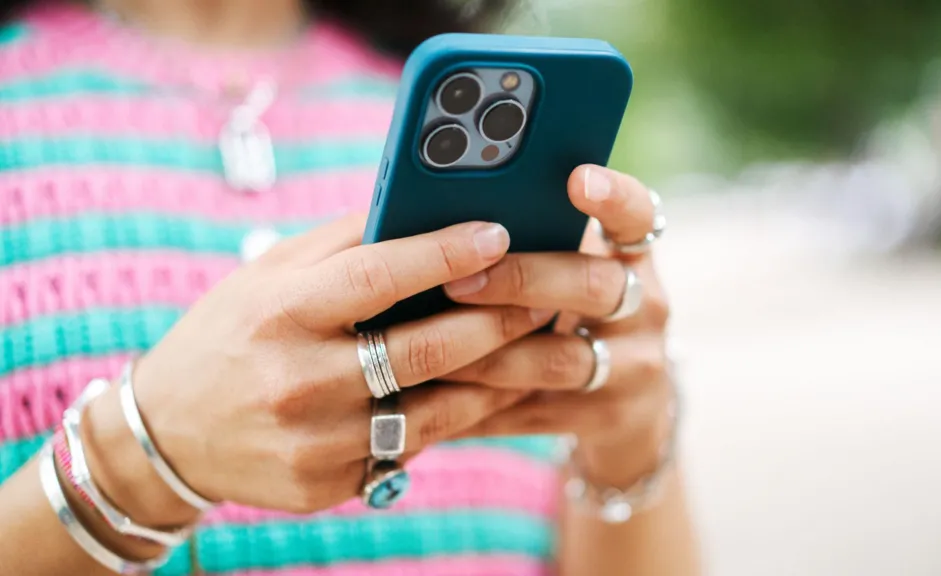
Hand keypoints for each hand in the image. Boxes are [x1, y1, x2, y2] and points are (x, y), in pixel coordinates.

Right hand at [82, 214, 555, 527]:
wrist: (170, 432)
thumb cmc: (230, 333)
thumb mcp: (269, 274)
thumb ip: (344, 243)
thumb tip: (422, 205)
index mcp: (280, 313)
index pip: (376, 277)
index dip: (444, 254)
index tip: (498, 233)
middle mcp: (298, 380)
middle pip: (423, 350)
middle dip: (495, 320)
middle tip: (544, 295)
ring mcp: (315, 442)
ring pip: (434, 411)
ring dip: (496, 378)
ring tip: (535, 346)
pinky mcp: (329, 484)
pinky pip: (411, 447)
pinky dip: (455, 419)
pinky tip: (488, 393)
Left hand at [442, 165, 674, 486]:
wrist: (633, 403)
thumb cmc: (577, 311)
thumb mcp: (577, 267)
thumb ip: (535, 240)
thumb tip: (435, 215)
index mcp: (632, 256)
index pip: (636, 214)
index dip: (612, 195)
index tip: (577, 178)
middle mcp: (645, 307)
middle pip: (592, 287)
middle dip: (521, 281)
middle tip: (458, 282)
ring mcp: (632, 368)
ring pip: (559, 359)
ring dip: (488, 354)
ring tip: (429, 347)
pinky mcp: (606, 418)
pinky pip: (532, 412)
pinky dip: (478, 406)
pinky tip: (430, 398)